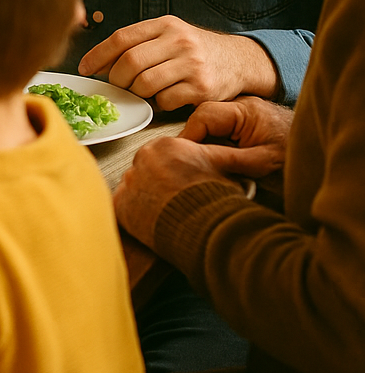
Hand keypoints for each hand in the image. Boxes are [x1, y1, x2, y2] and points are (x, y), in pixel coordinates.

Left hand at [79, 17, 277, 109]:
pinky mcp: (203, 88)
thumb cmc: (192, 50)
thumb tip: (98, 63)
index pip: (121, 38)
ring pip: (144, 84)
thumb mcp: (168, 35)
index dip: (97, 55)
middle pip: (129, 63)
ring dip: (136, 92)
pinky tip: (164, 97)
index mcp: (165, 24)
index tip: (85, 68)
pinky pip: (165, 101)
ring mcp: (192, 65)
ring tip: (141, 91)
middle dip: (116, 79)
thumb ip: (137, 43)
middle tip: (117, 85)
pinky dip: (158, 103)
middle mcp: (180, 41)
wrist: (239, 61)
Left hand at [113, 135, 245, 245]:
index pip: (165, 156)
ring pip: (137, 186)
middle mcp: (142, 158)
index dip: (175, 172)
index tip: (182, 183)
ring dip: (147, 197)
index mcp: (166, 145)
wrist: (204, 227)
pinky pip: (125, 204)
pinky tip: (153, 219)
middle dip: (159, 183)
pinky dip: (135, 212)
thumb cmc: (217, 200)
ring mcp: (130, 181)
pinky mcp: (121, 203)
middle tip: (176, 199)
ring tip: (168, 211)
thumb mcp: (227, 169)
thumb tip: (251, 153)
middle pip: (148, 169)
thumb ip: (231, 157)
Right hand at [179, 96, 291, 177]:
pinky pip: (217, 126)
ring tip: (204, 161)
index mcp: (246, 110)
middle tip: (191, 161)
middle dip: (194, 139)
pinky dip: (212, 141)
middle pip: (201, 117)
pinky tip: (216, 157)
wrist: (319, 152)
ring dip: (202, 140)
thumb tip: (195, 160)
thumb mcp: (261, 163)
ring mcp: (241, 110)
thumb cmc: (295, 156)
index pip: (203, 115)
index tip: (183, 156)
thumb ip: (228, 158)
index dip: (189, 136)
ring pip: (207, 121)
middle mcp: (241, 104)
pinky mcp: (243, 119)